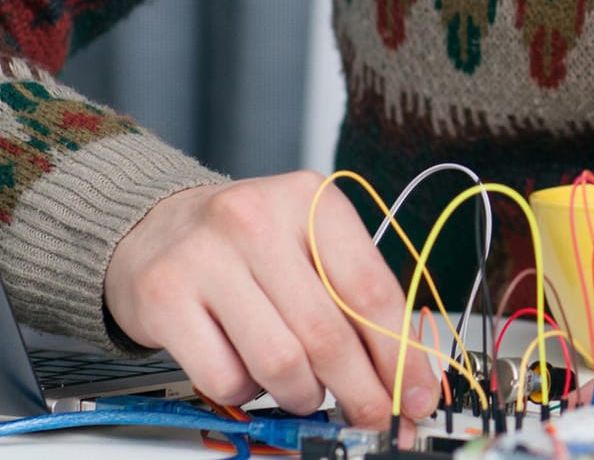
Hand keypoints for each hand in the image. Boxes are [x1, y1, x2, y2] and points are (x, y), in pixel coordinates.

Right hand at [105, 172, 439, 438]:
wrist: (153, 228)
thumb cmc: (247, 244)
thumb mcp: (310, 243)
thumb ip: (355, 297)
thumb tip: (405, 373)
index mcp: (311, 200)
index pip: (370, 291)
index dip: (399, 355)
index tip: (415, 395)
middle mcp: (257, 220)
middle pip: (328, 334)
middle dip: (360, 391)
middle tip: (372, 417)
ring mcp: (206, 258)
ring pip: (280, 363)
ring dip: (303, 395)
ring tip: (306, 392)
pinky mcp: (164, 298)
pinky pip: (225, 378)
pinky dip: (248, 394)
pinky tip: (250, 374)